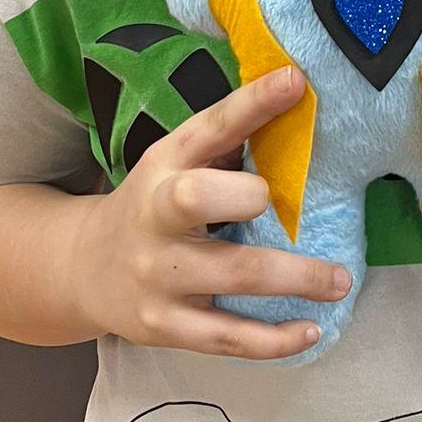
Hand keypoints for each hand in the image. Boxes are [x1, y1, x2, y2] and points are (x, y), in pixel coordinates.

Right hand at [72, 64, 351, 358]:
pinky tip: (310, 330)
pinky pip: (227, 337)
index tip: (294, 81)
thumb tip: (294, 97)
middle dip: (251, 197)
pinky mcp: (165, 326)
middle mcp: (154, 216)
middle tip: (298, 210)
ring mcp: (158, 275)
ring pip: (233, 275)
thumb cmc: (151, 207)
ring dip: (296, 279)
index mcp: (162, 166)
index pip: (207, 128)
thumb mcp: (173, 164)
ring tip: (340, 281)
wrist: (81, 269)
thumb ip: (224, 142)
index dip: (250, 104)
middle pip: (199, 198)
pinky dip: (274, 340)